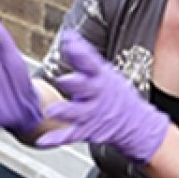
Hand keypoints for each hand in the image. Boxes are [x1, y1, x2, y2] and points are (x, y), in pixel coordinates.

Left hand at [36, 30, 168, 163]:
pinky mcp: (88, 131)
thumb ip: (84, 57)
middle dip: (75, 83)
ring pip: (78, 113)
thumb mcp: (103, 72)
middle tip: (63, 79)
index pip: (91, 62)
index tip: (68, 40)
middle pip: (86, 88)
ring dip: (66, 111)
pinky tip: (42, 141)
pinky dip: (56, 139)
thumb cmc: (114, 94)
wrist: (136, 124)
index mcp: (101, 78)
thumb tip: (68, 36)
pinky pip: (70, 135)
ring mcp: (93, 114)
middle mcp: (97, 95)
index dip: (80, 52)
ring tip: (52, 111)